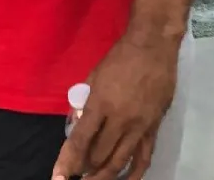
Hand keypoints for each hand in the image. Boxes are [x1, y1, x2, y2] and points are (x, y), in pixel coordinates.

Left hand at [51, 34, 179, 179]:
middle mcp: (119, 119)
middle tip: (75, 173)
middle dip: (84, 168)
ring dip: (104, 176)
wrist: (152, 48)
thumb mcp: (94, 75)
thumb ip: (84, 102)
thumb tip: (76, 124)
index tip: (60, 177)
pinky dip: (134, 174)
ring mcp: (139, 126)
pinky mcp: (153, 128)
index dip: (68, 161)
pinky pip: (143, 158)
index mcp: (100, 103)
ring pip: (119, 161)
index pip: (80, 140)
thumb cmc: (119, 58)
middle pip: (99, 155)